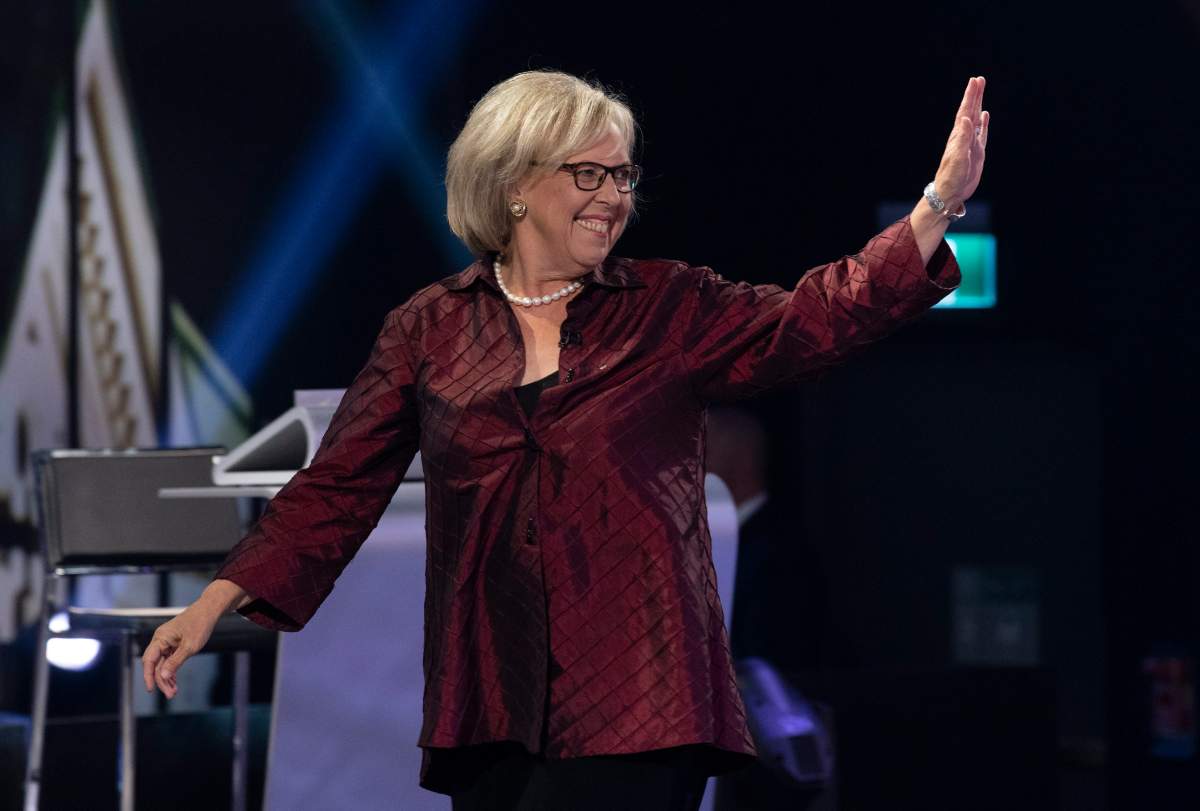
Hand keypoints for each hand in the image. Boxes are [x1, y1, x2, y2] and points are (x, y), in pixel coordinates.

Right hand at [141, 602, 220, 698]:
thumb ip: (175, 662)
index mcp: (160, 638)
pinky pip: (168, 660)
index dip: (148, 676)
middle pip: (155, 664)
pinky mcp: (173, 644)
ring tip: (173, 692)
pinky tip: (174, 682)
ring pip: (162, 663)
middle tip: (170, 694)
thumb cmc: (200, 625)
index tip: (151, 690)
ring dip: (167, 677)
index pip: (149, 660)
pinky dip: (171, 670)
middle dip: (161, 680)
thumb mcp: (190, 646)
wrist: (209, 611)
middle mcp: (160, 640)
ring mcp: (166, 642)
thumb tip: (163, 676)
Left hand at [933, 76, 989, 209]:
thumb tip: (966, 119)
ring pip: (976, 119)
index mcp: (959, 135)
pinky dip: (984, 123)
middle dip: (975, 95)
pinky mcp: (977, 152)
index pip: (965, 111)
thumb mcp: (958, 157)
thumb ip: (962, 138)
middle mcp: (964, 137)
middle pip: (970, 111)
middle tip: (979, 79)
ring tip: (981, 92)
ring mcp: (971, 143)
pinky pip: (982, 133)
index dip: (970, 96)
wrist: (950, 192)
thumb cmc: (952, 177)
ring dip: (979, 105)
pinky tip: (985, 115)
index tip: (974, 81)